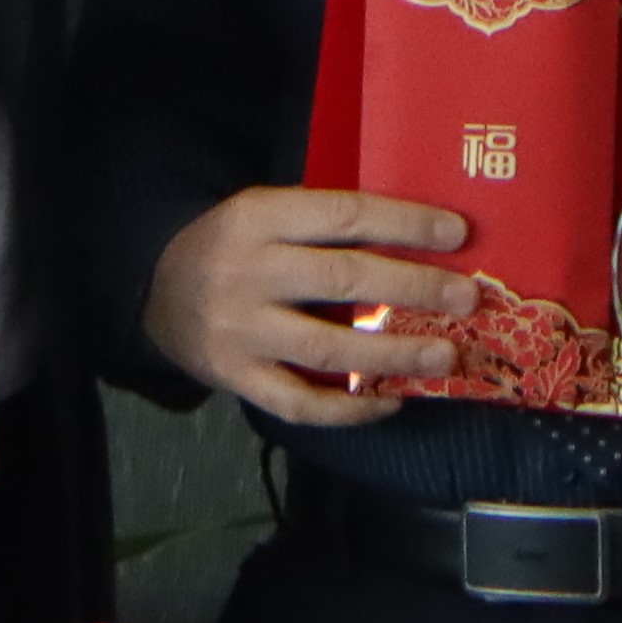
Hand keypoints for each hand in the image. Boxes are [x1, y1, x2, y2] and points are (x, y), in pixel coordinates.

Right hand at [142, 189, 472, 427]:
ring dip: (394, 355)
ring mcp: (240, 332)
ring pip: (329, 349)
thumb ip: (323, 225)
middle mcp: (247, 273)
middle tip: (466, 297)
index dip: (403, 223)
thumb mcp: (265, 214)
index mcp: (257, 217)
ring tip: (445, 356)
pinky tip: (390, 401)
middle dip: (413, 288)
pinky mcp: (237, 379)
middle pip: (343, 280)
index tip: (457, 233)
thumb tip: (421, 243)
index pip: (343, 216)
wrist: (155, 292)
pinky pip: (302, 403)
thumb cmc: (233, 247)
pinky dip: (351, 408)